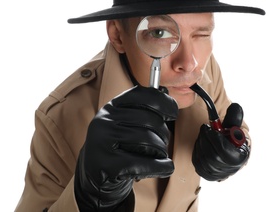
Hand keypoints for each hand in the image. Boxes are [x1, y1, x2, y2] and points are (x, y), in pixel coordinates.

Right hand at [74, 85, 177, 210]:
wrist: (95, 174)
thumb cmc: (119, 146)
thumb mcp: (125, 122)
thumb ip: (142, 109)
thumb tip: (167, 96)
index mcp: (111, 106)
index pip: (142, 95)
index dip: (163, 102)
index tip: (173, 113)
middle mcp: (105, 120)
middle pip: (150, 120)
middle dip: (164, 134)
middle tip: (163, 143)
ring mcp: (103, 141)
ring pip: (149, 141)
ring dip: (162, 151)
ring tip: (158, 156)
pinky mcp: (107, 164)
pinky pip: (145, 163)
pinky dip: (161, 166)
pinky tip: (164, 167)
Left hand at [192, 103, 249, 180]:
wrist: (228, 148)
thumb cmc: (230, 135)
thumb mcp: (233, 125)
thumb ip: (234, 116)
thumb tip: (236, 107)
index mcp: (241, 156)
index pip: (224, 151)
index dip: (213, 138)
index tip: (207, 127)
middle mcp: (232, 168)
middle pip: (212, 157)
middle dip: (204, 140)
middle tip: (204, 130)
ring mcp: (220, 174)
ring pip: (203, 161)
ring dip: (200, 145)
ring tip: (203, 137)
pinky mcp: (210, 176)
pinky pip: (198, 165)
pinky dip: (196, 153)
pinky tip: (200, 145)